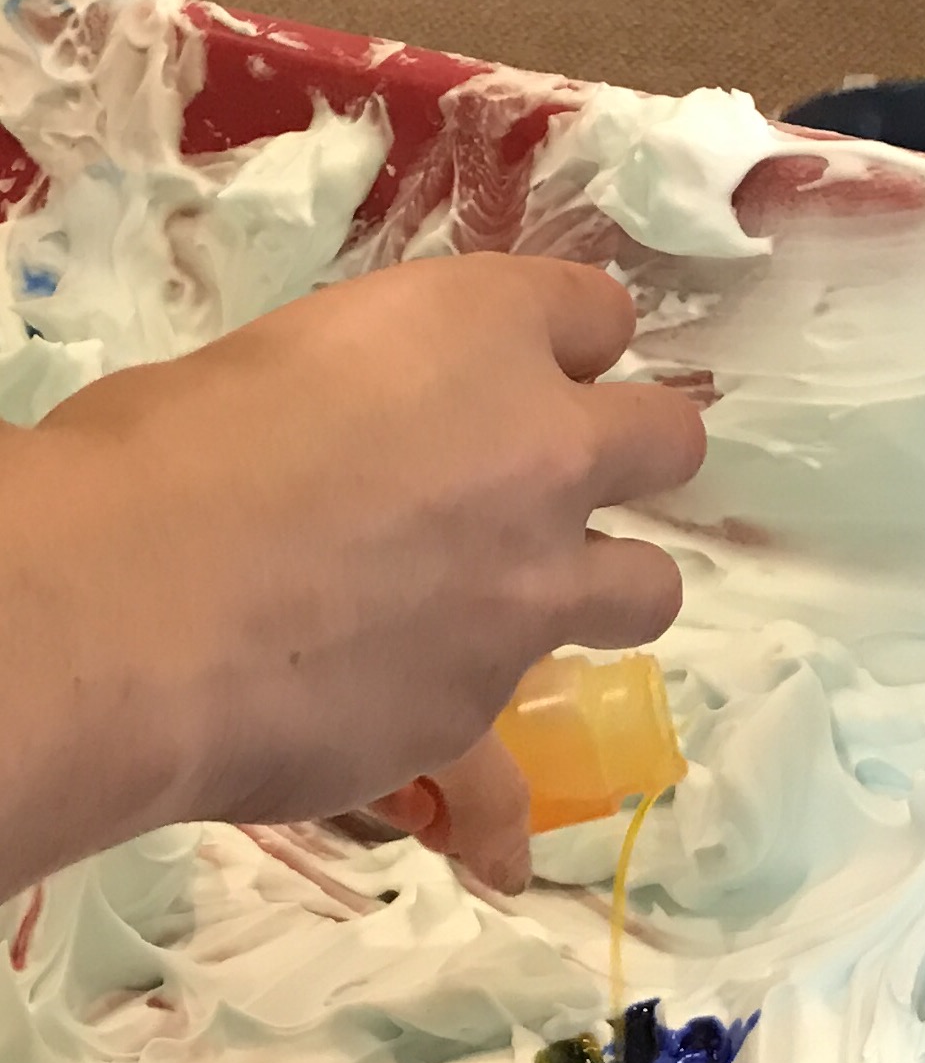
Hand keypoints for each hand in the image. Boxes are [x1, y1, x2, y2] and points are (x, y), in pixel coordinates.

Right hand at [0, 255, 704, 899]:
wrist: (118, 615)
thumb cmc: (153, 455)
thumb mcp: (277, 364)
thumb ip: (376, 392)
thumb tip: (371, 437)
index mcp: (484, 330)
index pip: (596, 313)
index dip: (563, 346)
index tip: (527, 370)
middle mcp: (546, 450)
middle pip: (668, 442)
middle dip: (625, 458)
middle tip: (554, 483)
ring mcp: (535, 586)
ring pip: (649, 587)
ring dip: (598, 590)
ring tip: (520, 610)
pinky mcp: (489, 705)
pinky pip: (513, 728)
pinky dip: (477, 731)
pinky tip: (423, 750)